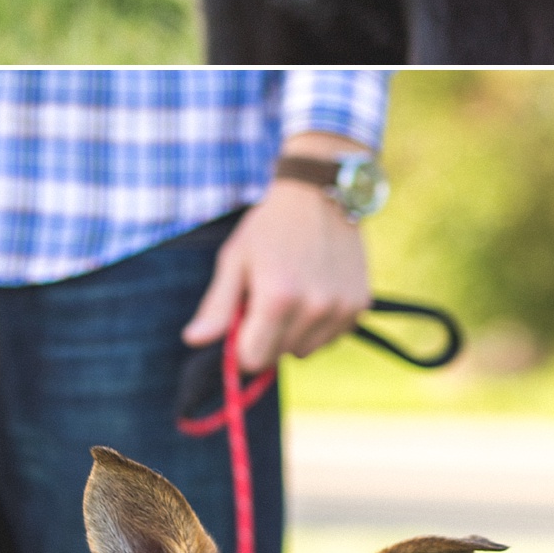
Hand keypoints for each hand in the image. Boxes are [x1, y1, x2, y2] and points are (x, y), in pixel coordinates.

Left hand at [182, 175, 371, 375]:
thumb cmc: (270, 226)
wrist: (320, 193)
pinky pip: (331, 338)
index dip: (241, 346)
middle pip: (279, 356)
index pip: (253, 359)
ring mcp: (341, 308)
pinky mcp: (359, 305)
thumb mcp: (235, 259)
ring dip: (294, 334)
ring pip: (306, 351)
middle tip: (268, 298)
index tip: (242, 323)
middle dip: (267, 337)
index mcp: (277, 298)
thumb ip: (217, 306)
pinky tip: (315, 293)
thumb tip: (194, 340)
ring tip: (293, 295)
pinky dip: (318, 326)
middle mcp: (313, 308)